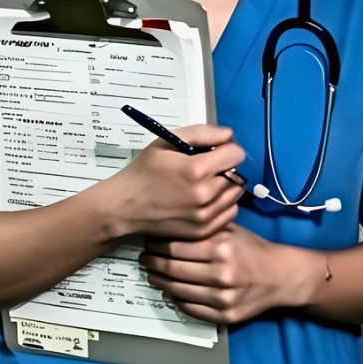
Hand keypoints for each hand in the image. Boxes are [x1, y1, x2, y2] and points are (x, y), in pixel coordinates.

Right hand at [109, 125, 244, 240]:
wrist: (125, 207)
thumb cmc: (143, 173)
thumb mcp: (166, 142)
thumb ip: (202, 133)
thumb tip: (228, 136)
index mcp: (197, 170)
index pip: (237, 154)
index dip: (226, 149)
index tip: (215, 152)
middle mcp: (205, 195)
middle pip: (237, 174)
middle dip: (225, 168)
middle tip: (205, 170)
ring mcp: (206, 216)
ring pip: (235, 195)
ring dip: (225, 187)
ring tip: (203, 185)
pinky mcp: (204, 230)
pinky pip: (229, 213)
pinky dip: (222, 205)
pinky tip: (204, 201)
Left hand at [139, 223, 310, 327]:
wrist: (282, 277)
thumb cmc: (253, 250)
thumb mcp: (231, 230)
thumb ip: (204, 228)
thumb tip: (169, 225)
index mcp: (221, 248)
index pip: (175, 248)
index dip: (156, 246)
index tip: (148, 243)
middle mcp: (222, 273)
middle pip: (172, 270)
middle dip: (152, 264)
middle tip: (144, 259)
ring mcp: (223, 297)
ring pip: (177, 291)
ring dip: (160, 283)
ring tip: (152, 274)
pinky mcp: (225, 315)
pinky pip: (190, 309)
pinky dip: (176, 300)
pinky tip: (170, 292)